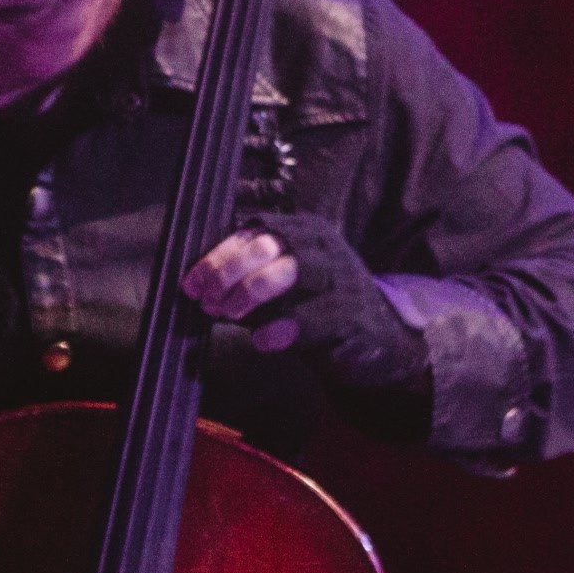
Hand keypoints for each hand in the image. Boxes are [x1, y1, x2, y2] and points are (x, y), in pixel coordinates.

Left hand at [180, 213, 429, 391]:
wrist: (381, 338)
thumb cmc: (319, 307)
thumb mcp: (282, 287)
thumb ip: (246, 282)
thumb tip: (198, 288)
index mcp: (304, 231)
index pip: (254, 231)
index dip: (218, 256)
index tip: (192, 282)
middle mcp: (324, 246)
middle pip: (270, 244)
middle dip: (229, 271)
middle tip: (206, 300)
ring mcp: (342, 278)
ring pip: (292, 270)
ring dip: (251, 291)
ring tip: (229, 314)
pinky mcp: (353, 315)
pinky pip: (313, 317)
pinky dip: (281, 329)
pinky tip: (261, 342)